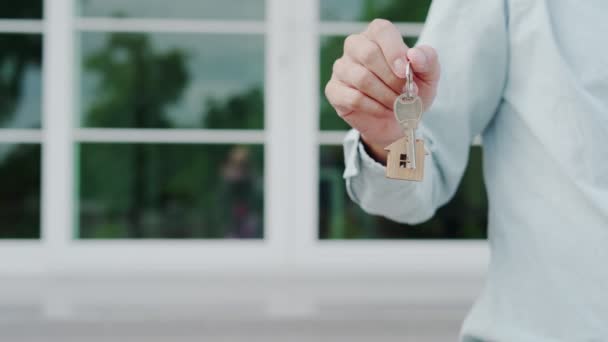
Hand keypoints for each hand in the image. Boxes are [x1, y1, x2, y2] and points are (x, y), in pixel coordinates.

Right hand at [324, 19, 439, 162]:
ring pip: (361, 78)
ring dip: (385, 95)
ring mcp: (342, 68)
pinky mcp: (334, 90)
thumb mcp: (428, 76)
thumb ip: (427, 60)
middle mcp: (355, 47)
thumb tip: (414, 55)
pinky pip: (352, 98)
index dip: (394, 50)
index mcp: (377, 35)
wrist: (398, 121)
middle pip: (368, 54)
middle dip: (391, 78)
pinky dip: (374, 107)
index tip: (405, 71)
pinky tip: (384, 111)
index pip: (381, 30)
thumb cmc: (411, 91)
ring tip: (397, 104)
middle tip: (406, 93)